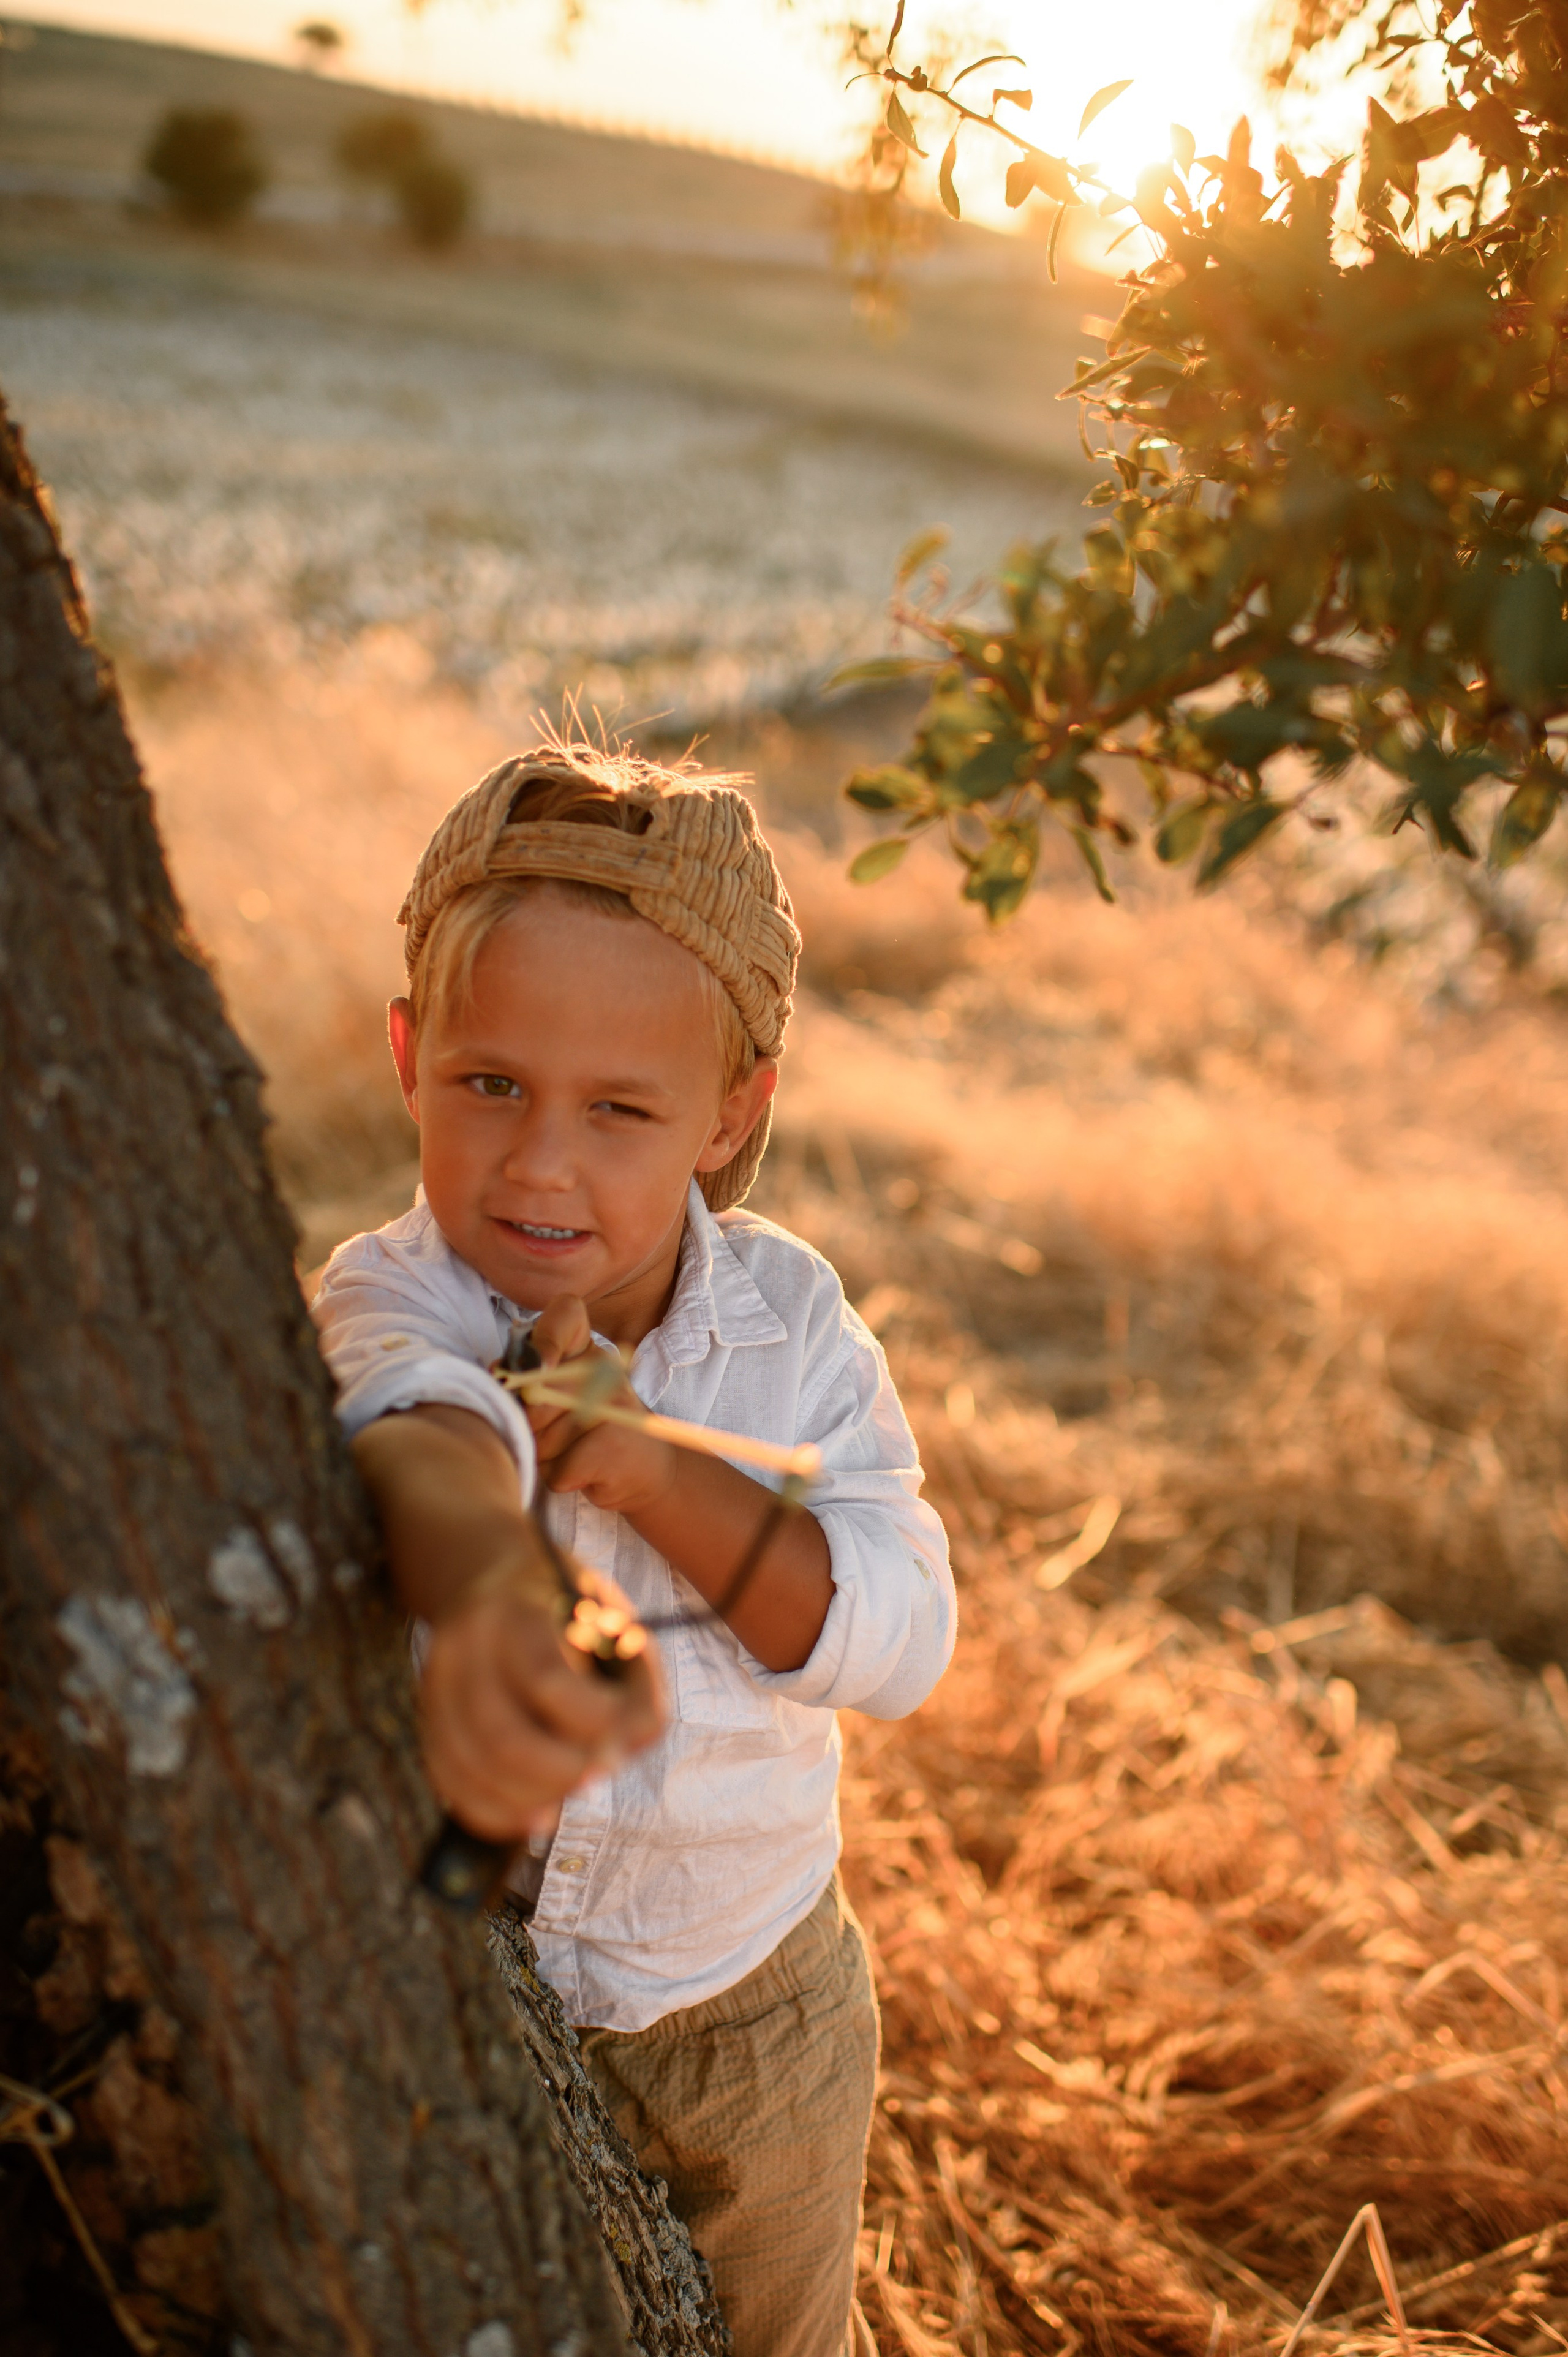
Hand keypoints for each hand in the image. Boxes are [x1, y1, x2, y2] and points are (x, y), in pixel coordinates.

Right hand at [419, 1549, 664, 1843]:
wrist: (485, 1574)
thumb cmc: (564, 1599)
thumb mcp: (610, 1611)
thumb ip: (637, 1670)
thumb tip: (635, 1740)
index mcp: (513, 1610)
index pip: (547, 1680)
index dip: (592, 1724)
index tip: (623, 1742)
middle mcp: (463, 1648)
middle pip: (502, 1736)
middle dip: (561, 1772)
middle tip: (600, 1774)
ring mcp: (435, 1686)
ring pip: (472, 1768)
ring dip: (531, 1798)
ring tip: (572, 1792)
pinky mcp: (428, 1718)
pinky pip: (450, 1782)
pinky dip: (494, 1812)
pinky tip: (535, 1817)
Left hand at [528, 1295, 677, 1517]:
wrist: (642, 1467)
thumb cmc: (587, 1431)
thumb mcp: (557, 1397)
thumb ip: (526, 1381)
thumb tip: (498, 1375)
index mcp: (586, 1348)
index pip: (567, 1311)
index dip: (542, 1338)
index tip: (534, 1367)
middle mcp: (605, 1368)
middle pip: (534, 1393)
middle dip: (529, 1425)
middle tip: (554, 1432)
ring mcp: (615, 1405)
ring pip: (541, 1439)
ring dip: (544, 1457)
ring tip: (571, 1451)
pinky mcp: (616, 1445)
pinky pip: (558, 1469)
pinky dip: (559, 1477)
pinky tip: (584, 1471)